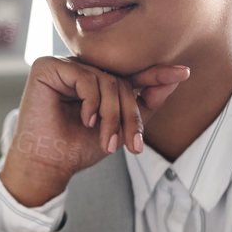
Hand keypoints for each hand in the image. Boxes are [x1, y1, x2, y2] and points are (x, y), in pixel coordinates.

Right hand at [0, 56, 190, 206]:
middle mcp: (80, 69)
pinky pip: (85, 78)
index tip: (183, 73)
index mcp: (96, 81)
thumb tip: (177, 77)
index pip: (130, 74)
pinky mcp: (47, 67)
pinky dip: (92, 103)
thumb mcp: (121, 127)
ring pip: (107, 81)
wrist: (48, 165)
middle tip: (133, 145)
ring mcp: (64, 66)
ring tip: (107, 141)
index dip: (156, 74)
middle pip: (122, 81)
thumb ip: (146, 103)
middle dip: (130, 115)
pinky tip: (86, 121)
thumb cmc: (78, 148)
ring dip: (113, 115)